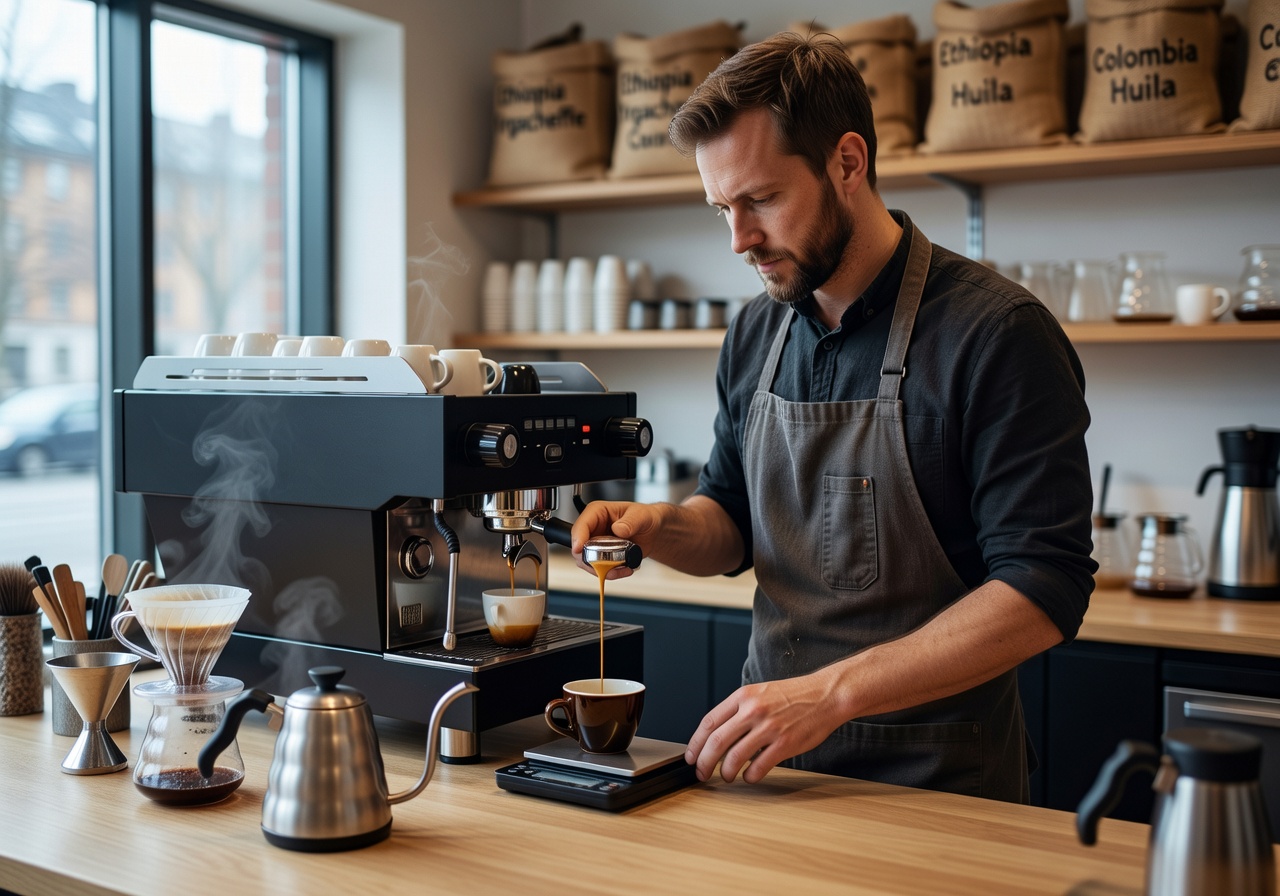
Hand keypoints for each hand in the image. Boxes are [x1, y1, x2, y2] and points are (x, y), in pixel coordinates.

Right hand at [569, 500, 662, 578]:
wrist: (653, 532)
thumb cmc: (645, 517)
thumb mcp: (641, 516)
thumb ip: (631, 521)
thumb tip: (618, 529)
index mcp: (597, 512)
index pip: (581, 525)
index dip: (578, 538)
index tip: (579, 550)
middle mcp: (593, 528)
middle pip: (579, 547)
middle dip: (591, 560)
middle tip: (607, 565)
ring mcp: (596, 544)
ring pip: (587, 562)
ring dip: (602, 569)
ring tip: (622, 568)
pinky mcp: (602, 556)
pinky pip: (598, 569)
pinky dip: (610, 573)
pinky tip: (624, 569)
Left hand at [684, 671, 844, 783]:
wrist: (825, 695)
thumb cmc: (794, 696)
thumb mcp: (760, 693)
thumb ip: (739, 710)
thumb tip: (718, 734)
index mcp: (743, 696)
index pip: (709, 722)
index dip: (696, 743)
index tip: (691, 756)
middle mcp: (753, 710)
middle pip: (716, 742)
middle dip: (704, 762)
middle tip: (701, 773)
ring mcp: (769, 727)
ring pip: (734, 757)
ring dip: (725, 772)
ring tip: (726, 776)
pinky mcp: (785, 744)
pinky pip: (759, 767)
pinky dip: (750, 776)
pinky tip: (749, 776)